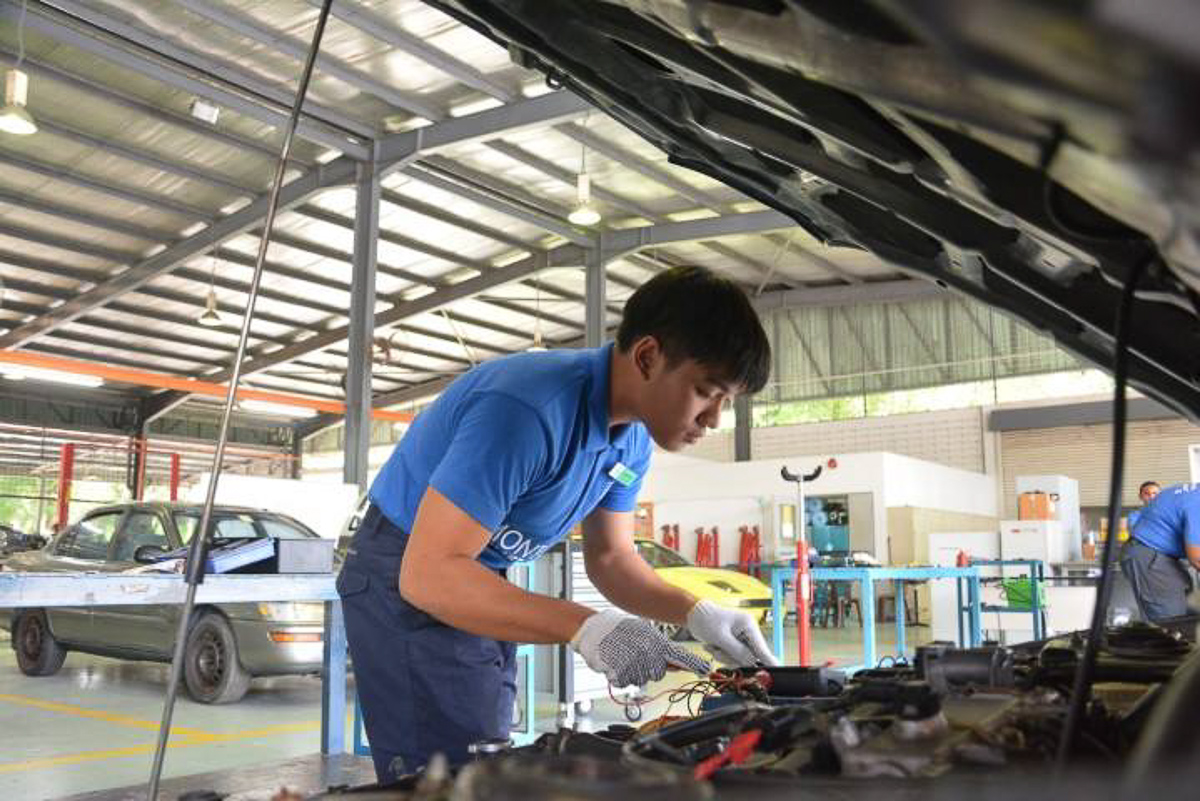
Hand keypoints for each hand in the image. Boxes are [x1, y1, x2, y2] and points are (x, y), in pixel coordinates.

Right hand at [571, 610, 709, 686]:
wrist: (592, 629)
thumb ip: (659, 649)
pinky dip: (618, 675)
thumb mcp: (642, 633)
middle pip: (657, 673)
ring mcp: (633, 662)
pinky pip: (624, 682)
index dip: (693, 664)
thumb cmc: (617, 630)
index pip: (678, 655)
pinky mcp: (619, 672)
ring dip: (632, 671)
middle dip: (648, 668)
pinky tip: (614, 662)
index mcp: (653, 641)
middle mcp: (646, 652)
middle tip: (635, 655)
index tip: (705, 670)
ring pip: (640, 679)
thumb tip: (675, 664)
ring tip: (622, 656)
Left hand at [685, 600, 778, 665]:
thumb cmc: (706, 620)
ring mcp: (741, 639)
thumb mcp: (720, 637)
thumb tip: (752, 663)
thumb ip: (737, 651)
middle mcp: (748, 632)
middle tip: (718, 650)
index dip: (768, 660)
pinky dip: (721, 655)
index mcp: (748, 625)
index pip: (761, 647)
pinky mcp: (735, 644)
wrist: (694, 615)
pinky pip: (732, 658)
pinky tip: (713, 645)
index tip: (777, 670)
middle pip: (750, 656)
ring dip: (724, 657)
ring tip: (713, 645)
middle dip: (732, 657)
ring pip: (740, 659)